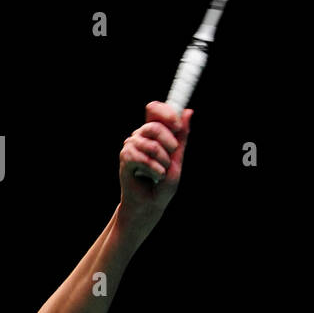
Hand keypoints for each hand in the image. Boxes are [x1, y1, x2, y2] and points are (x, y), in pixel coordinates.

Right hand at [118, 101, 193, 230]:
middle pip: (153, 126)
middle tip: (173, 154)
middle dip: (168, 141)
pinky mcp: (125, 158)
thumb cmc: (163, 183)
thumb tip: (188, 112)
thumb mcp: (178, 157)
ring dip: (162, 160)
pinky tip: (155, 175)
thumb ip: (182, 136)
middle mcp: (141, 136)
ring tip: (162, 172)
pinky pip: (141, 157)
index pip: (154, 109)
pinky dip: (153, 168)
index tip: (177, 125)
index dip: (166, 112)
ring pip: (149, 143)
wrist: (151, 203)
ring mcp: (131, 146)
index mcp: (154, 132)